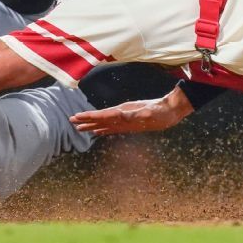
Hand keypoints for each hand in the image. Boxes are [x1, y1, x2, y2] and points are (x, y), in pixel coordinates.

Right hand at [70, 93, 190, 136]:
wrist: (171, 109)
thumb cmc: (161, 112)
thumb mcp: (148, 113)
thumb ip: (133, 114)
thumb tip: (117, 114)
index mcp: (123, 112)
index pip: (102, 115)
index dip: (89, 117)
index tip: (76, 118)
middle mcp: (122, 114)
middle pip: (100, 118)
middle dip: (86, 120)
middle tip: (72, 122)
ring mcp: (125, 118)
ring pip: (104, 123)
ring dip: (92, 125)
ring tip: (81, 128)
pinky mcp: (130, 123)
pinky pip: (112, 127)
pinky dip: (103, 129)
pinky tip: (99, 132)